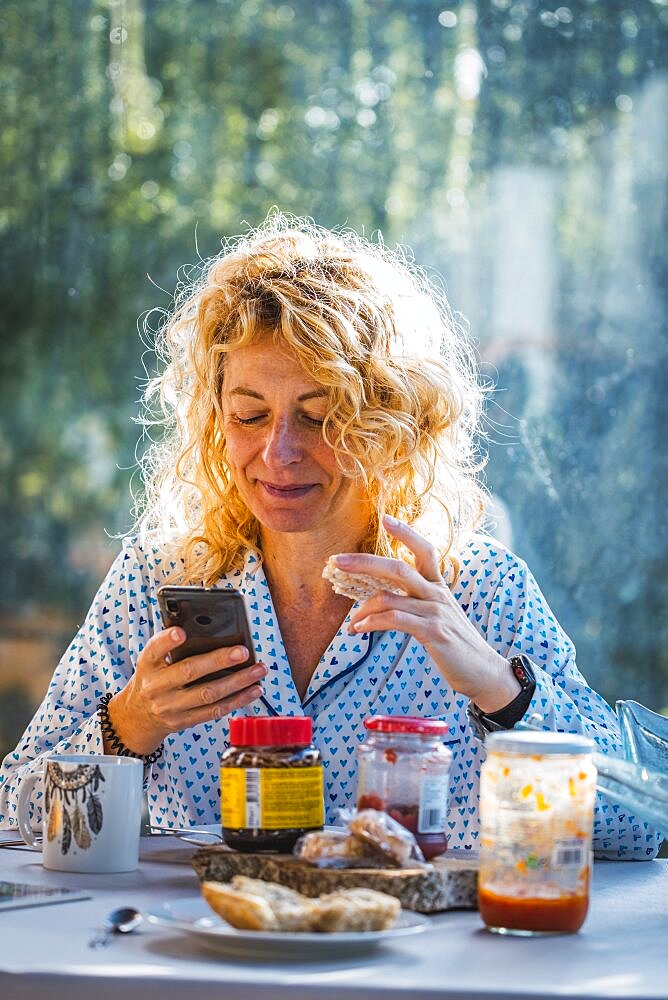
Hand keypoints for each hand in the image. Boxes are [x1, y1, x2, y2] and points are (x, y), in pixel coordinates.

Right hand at [105, 628, 267, 754]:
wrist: (137, 716)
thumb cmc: (153, 679)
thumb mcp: (152, 661)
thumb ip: (172, 648)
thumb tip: (208, 630)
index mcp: (147, 665)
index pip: (154, 650)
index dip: (167, 641)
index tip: (181, 632)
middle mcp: (157, 687)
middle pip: (189, 672)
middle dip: (218, 661)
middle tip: (243, 651)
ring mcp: (171, 707)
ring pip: (208, 694)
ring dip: (238, 682)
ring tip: (258, 670)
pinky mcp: (185, 721)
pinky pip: (215, 711)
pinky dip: (238, 700)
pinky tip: (254, 689)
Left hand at [339, 516, 519, 711]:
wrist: (482, 671)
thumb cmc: (455, 643)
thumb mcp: (438, 614)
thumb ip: (417, 600)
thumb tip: (384, 597)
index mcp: (438, 585)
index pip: (424, 550)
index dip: (406, 533)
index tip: (386, 518)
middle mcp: (437, 593)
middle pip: (398, 568)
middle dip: (365, 563)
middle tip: (337, 561)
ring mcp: (435, 612)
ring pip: (390, 597)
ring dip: (362, 610)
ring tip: (351, 623)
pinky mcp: (433, 632)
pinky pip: (395, 620)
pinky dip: (372, 623)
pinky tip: (360, 629)